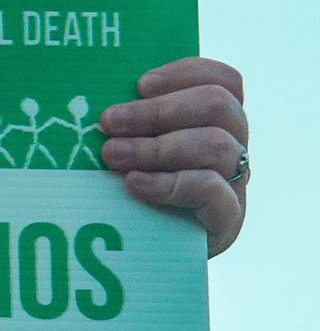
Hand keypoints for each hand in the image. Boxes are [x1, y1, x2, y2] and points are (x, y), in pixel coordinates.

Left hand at [98, 57, 248, 256]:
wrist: (144, 257)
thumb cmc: (129, 194)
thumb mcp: (130, 152)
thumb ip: (129, 124)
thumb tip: (95, 98)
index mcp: (215, 121)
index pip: (223, 81)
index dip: (186, 73)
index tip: (140, 84)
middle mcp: (233, 146)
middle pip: (218, 106)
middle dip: (158, 110)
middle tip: (108, 122)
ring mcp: (234, 182)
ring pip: (215, 145)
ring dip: (156, 147)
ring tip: (111, 155)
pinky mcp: (227, 219)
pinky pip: (211, 190)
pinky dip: (168, 184)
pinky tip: (133, 184)